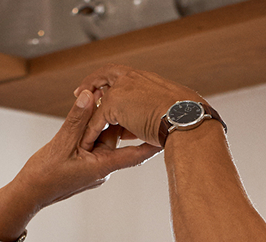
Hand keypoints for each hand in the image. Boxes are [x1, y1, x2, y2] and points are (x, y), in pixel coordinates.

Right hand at [12, 87, 158, 211]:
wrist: (29, 194)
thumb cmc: (44, 175)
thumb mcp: (61, 144)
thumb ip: (77, 119)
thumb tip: (90, 96)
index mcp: (101, 166)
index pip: (134, 155)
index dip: (152, 144)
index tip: (167, 132)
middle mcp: (102, 168)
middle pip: (118, 139)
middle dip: (123, 120)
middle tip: (134, 99)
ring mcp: (95, 167)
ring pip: (105, 138)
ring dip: (104, 122)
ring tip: (105, 100)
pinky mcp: (86, 165)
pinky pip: (95, 143)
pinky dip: (94, 130)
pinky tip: (89, 114)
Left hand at [72, 65, 202, 149]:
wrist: (187, 119)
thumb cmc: (187, 118)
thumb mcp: (170, 110)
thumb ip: (155, 111)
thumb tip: (159, 119)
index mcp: (146, 78)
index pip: (122, 74)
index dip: (111, 81)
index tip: (102, 90)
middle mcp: (132, 77)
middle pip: (104, 74)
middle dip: (90, 84)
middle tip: (79, 93)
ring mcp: (122, 88)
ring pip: (98, 99)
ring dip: (89, 112)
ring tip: (82, 124)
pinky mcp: (115, 103)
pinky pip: (96, 120)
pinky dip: (91, 132)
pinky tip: (86, 142)